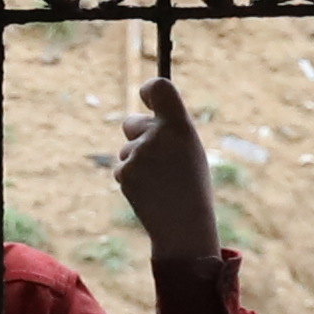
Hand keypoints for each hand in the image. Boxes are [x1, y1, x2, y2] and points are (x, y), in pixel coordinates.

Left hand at [113, 72, 219, 265]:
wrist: (184, 225)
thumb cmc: (192, 186)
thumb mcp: (189, 151)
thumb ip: (169, 131)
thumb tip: (144, 118)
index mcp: (179, 126)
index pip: (159, 88)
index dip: (149, 89)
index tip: (146, 96)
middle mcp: (157, 135)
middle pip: (131, 122)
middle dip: (138, 134)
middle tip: (158, 157)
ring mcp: (138, 154)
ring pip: (127, 148)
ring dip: (137, 161)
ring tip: (159, 181)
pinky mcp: (124, 173)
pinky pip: (121, 167)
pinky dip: (132, 178)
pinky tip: (148, 192)